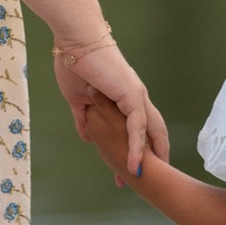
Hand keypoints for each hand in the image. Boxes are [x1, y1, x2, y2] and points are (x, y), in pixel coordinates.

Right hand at [53, 31, 167, 186]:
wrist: (75, 41)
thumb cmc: (74, 62)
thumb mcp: (77, 99)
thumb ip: (84, 118)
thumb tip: (87, 136)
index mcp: (124, 99)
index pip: (136, 130)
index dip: (135, 151)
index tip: (128, 172)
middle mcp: (136, 99)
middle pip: (151, 135)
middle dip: (149, 159)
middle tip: (143, 183)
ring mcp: (137, 97)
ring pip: (150, 134)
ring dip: (148, 159)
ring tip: (145, 182)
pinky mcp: (132, 95)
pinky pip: (138, 127)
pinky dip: (137, 148)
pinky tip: (134, 166)